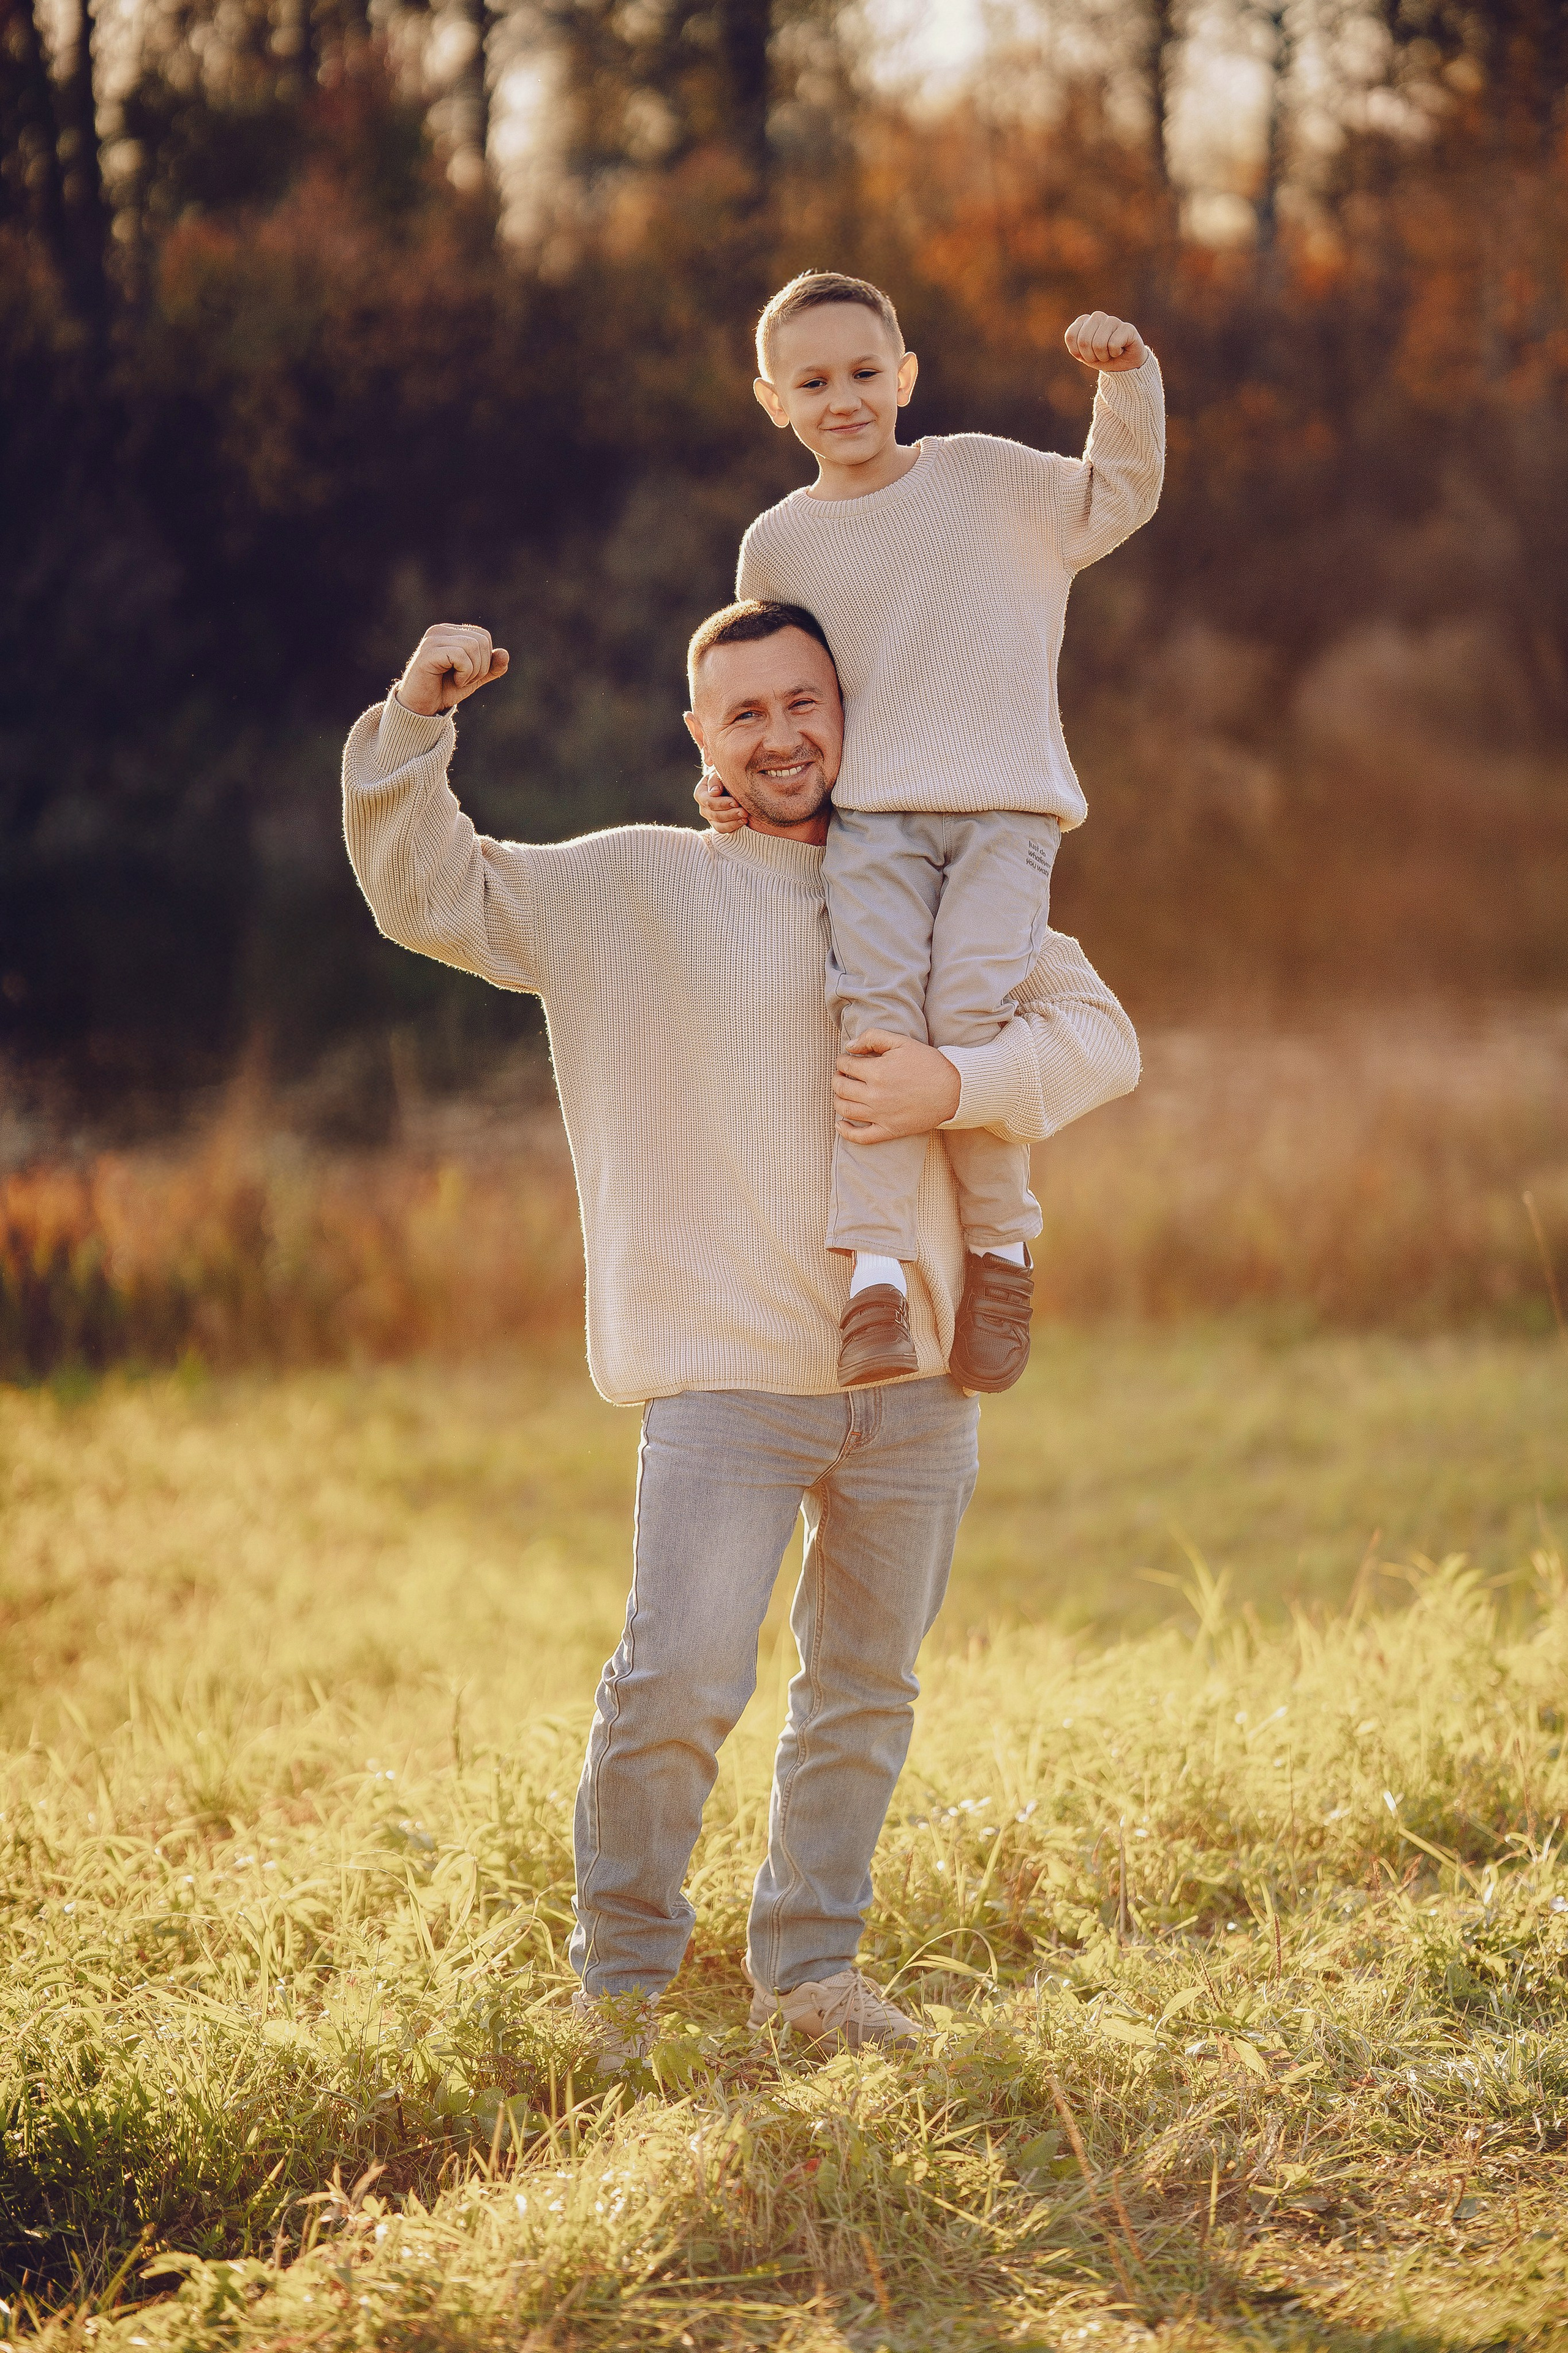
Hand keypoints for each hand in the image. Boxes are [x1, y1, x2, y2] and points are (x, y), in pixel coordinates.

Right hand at [394, 623, 510, 715]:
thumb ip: (491, 667)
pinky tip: (454, 681)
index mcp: (450, 632)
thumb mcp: (474, 678)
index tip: (470, 674)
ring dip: (473, 672)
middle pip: (481, 640)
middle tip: (464, 679)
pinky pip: (461, 656)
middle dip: (481, 666)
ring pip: (473, 647)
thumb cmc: (445, 690)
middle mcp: (440, 631)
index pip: (483, 636)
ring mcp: (433, 639)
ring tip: (458, 681)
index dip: (485, 659)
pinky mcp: (428, 652)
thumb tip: (504, 654)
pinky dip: (464, 674)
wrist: (422, 708)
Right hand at [695, 767, 747, 833]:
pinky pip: (723, 830)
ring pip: (718, 824)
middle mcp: (703, 807)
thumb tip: (714, 792)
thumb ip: (715, 779)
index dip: (722, 803)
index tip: (736, 802)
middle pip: (714, 814)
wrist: (733, 783)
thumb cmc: (726, 775)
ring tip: (745, 817)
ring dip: (733, 821)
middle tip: (744, 811)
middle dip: (730, 813)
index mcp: (700, 793)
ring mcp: (710, 817)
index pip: (709, 802)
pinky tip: (743, 821)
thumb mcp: (719, 772)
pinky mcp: (718, 824)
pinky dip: (733, 827)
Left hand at [833, 1030, 961, 1142]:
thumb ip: (873, 1038)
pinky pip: (860, 1137)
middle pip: (841, 1087)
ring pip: (845, 1109)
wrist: (953, 1090)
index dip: (842, 1060)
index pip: (845, 1065)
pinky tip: (840, 1123)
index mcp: (876, 1072)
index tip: (847, 1059)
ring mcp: (880, 1115)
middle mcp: (874, 1095)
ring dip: (837, 1099)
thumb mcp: (902, 1042)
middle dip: (837, 1078)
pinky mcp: (889, 1130)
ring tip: (843, 1092)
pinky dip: (845, 1131)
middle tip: (842, 1074)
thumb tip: (849, 1046)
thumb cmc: (928, 1064)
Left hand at [1064, 311, 1146, 372]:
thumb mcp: (1083, 355)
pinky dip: (1115, 353)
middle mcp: (1097, 317)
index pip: (1071, 336)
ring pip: (1099, 344)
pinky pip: (1113, 344)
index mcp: (1084, 321)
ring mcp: (1112, 320)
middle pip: (1084, 341)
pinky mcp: (1127, 327)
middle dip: (1091, 356)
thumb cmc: (1102, 358)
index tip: (1087, 354)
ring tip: (1110, 353)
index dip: (1078, 352)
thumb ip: (1075, 345)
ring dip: (1103, 356)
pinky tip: (1120, 350)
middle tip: (1100, 356)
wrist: (1124, 366)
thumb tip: (1076, 338)